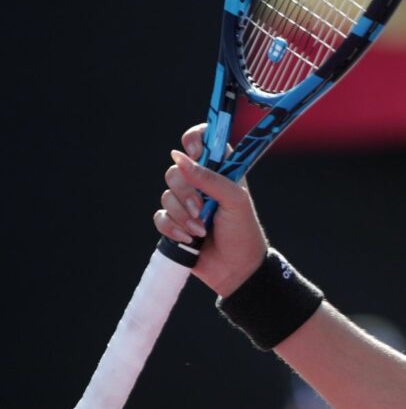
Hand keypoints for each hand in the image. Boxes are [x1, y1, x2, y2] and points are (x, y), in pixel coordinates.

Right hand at [154, 124, 267, 296]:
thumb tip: (179, 157)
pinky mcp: (174, 223)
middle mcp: (201, 182)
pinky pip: (160, 217)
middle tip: (201, 208)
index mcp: (221, 170)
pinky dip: (173, 228)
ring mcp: (186, 202)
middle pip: (175, 170)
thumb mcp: (234, 200)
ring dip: (182, 215)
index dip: (194, 139)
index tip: (194, 152)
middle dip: (185, 192)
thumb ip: (209, 178)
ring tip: (201, 229)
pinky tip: (189, 239)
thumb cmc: (243, 230)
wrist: (236, 268)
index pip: (203, 140)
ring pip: (166, 194)